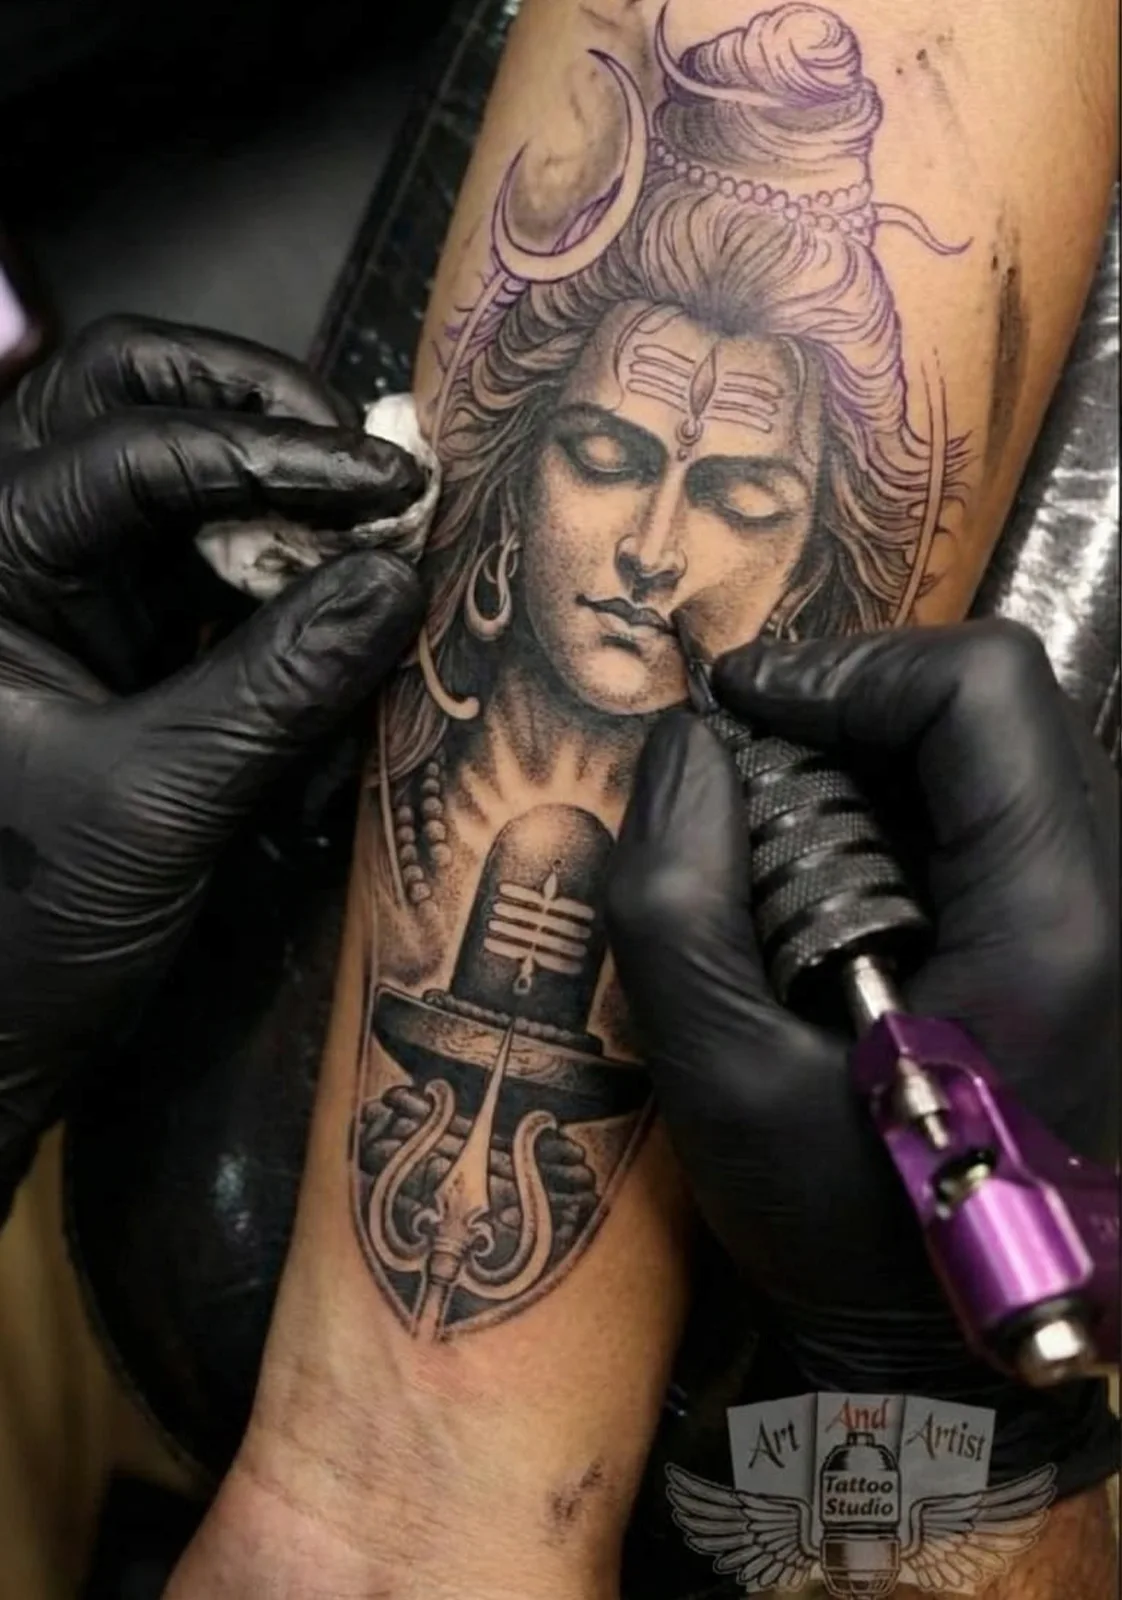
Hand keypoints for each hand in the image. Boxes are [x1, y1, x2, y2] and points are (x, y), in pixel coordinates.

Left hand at [0, 315, 424, 1214]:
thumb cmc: (25, 932)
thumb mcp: (161, 800)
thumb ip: (280, 683)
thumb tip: (398, 577)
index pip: (125, 447)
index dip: (270, 451)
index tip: (389, 484)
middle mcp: (14, 552)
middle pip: (124, 396)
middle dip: (256, 407)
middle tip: (366, 459)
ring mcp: (65, 592)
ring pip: (169, 466)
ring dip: (278, 478)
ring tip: (378, 515)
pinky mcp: (115, 643)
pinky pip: (202, 559)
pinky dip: (278, 558)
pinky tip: (347, 583)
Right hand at [607, 621, 1118, 1490]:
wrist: (959, 1357)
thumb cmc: (849, 1236)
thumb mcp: (721, 1084)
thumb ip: (675, 901)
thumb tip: (687, 747)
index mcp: (1056, 924)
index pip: (982, 692)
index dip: (844, 671)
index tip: (738, 713)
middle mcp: (1113, 898)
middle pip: (994, 706)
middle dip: (851, 714)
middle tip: (751, 777)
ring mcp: (1107, 917)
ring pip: (996, 753)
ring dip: (873, 765)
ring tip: (787, 843)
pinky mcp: (1082, 936)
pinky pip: (995, 813)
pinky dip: (903, 815)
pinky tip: (842, 892)